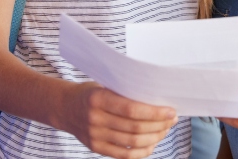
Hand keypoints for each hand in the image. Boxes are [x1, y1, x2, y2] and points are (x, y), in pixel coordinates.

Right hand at [61, 82, 177, 158]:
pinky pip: (123, 155)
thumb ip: (126, 93)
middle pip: (135, 127)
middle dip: (159, 125)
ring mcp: (94, 135)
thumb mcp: (106, 85)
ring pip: (132, 142)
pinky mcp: (95, 147)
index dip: (154, 112)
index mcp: (98, 98)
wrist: (65, 107)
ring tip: (165, 130)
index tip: (171, 111)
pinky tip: (152, 145)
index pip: (131, 109)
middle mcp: (95, 118)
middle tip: (172, 120)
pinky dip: (141, 152)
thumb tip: (159, 100)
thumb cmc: (93, 92)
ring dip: (154, 137)